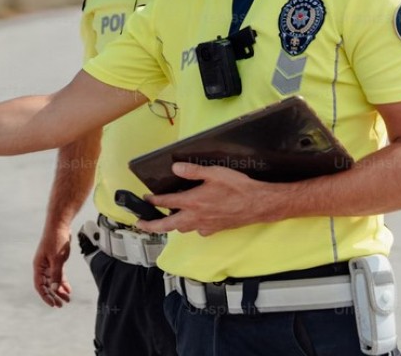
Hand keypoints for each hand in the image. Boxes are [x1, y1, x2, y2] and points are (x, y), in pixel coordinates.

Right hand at [33, 225, 72, 307]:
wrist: (59, 225)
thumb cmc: (56, 240)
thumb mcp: (57, 259)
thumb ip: (56, 275)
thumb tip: (55, 289)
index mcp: (38, 266)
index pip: (39, 285)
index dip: (45, 296)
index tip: (53, 304)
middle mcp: (42, 266)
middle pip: (46, 285)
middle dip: (54, 295)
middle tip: (61, 305)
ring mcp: (48, 264)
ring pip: (53, 281)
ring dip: (59, 290)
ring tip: (67, 299)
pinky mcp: (55, 261)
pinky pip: (58, 275)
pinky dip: (63, 282)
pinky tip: (68, 289)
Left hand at [135, 162, 282, 235]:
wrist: (259, 204)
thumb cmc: (238, 187)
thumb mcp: (214, 173)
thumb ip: (193, 171)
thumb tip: (175, 168)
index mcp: (193, 201)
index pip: (166, 202)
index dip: (153, 201)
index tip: (145, 198)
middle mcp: (196, 217)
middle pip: (167, 225)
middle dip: (151, 225)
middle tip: (141, 224)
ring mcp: (205, 226)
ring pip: (182, 229)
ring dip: (172, 226)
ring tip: (165, 221)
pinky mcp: (215, 230)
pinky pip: (199, 231)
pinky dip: (192, 227)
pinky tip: (194, 221)